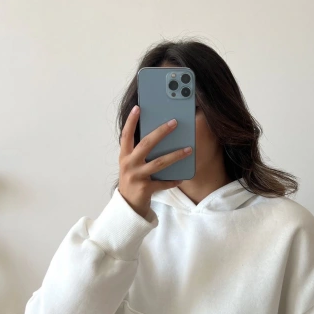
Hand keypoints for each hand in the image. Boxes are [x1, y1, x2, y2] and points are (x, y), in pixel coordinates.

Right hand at [118, 104, 192, 218]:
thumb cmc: (133, 179)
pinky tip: (182, 177)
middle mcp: (129, 164)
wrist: (127, 205)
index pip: (126, 135)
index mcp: (124, 156)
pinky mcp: (145, 189)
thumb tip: (160, 135)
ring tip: (189, 149)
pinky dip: (173, 180)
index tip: (138, 107)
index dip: (131, 121)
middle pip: (146, 144)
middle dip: (161, 132)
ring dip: (175, 155)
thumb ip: (141, 152)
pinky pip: (163, 183)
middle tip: (174, 122)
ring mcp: (136, 177)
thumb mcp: (132, 164)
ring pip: (159, 163)